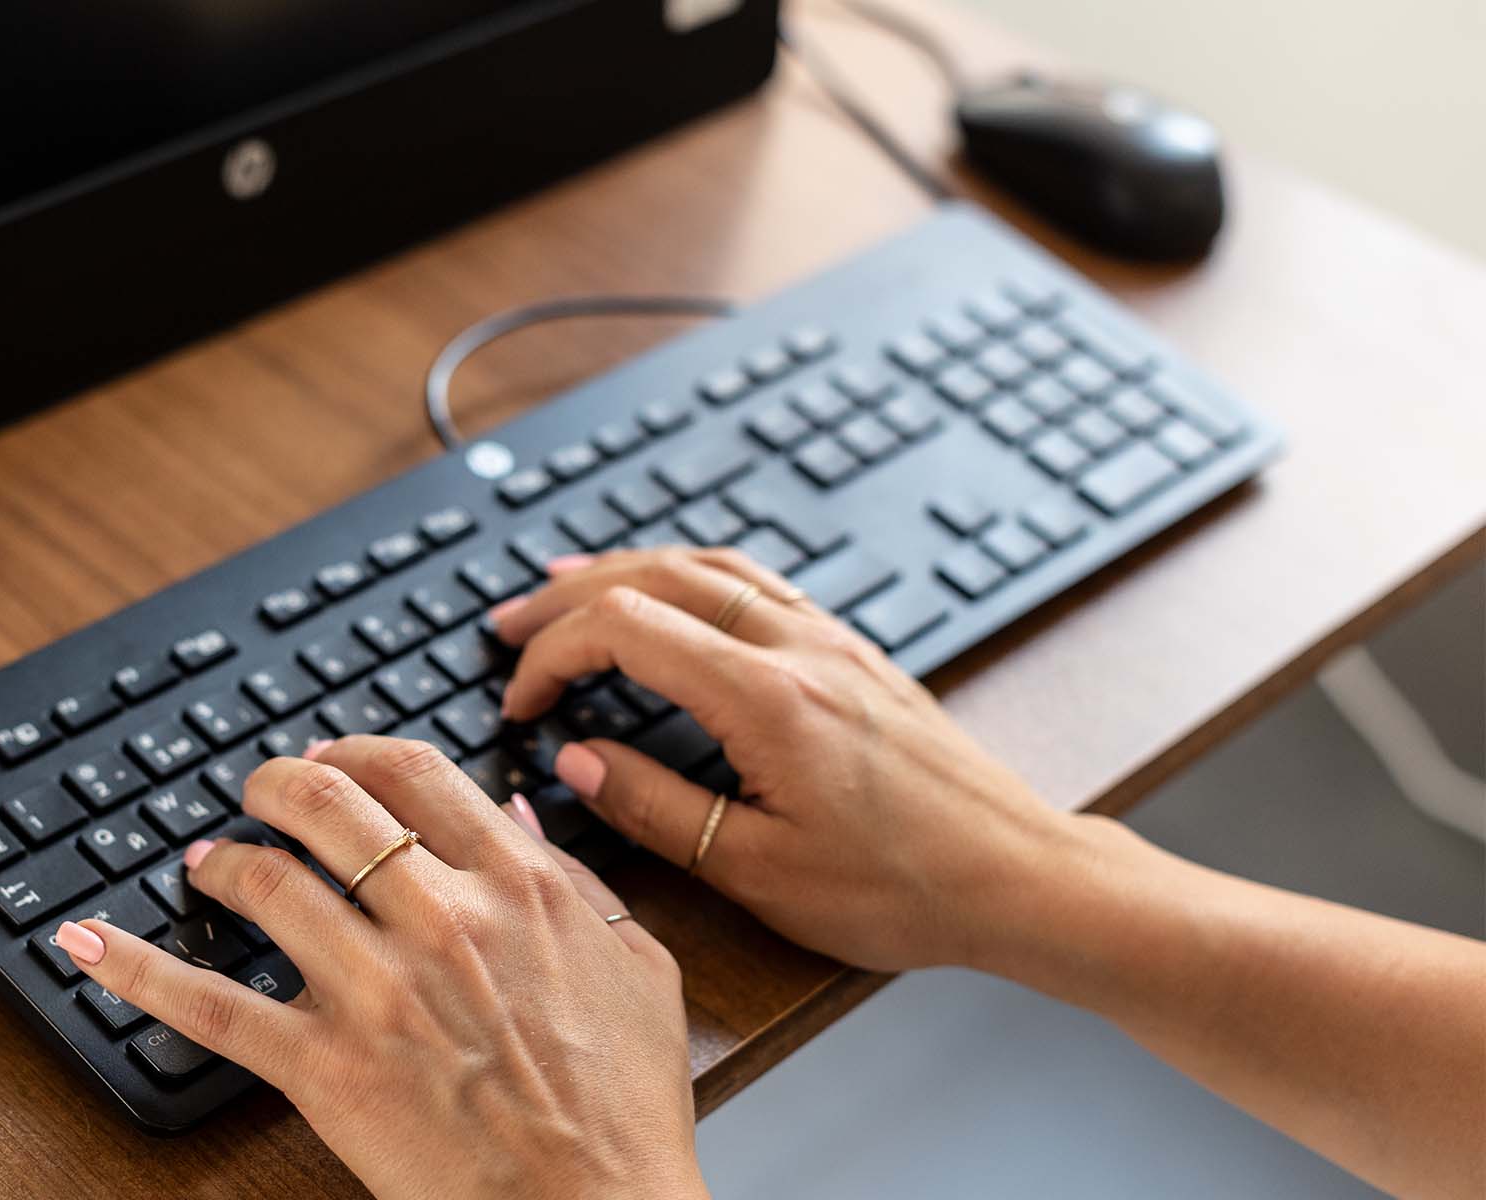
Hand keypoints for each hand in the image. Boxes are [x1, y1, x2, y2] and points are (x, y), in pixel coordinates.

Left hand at [54, 737, 705, 1199]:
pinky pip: (212, 1007)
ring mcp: (377, 990)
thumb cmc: (626, 1106)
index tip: (332, 759)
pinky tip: (87, 941)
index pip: (413, 773)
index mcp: (519, 885)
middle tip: (256, 791)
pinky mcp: (326, 1067)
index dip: (355, 752)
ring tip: (202, 863)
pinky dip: (137, 969)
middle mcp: (443, 919)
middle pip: (328, 806)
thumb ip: (578, 874)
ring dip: (219, 860)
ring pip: (266, 884)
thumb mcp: (640, 963)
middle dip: (276, 783)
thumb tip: (517, 807)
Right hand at [491, 547, 1096, 972]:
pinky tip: (668, 591)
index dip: (553, 655)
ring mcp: (830, 639)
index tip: (520, 700)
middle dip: (567, 595)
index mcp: (769, 699)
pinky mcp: (852, 650)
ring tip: (563, 584)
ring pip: (706, 564)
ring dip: (624, 568)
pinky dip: (689, 573)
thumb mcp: (759, 871)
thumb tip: (576, 761)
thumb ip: (655, 807)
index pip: (625, 630)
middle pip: (654, 578)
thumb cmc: (903, 888)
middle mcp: (798, 648)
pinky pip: (754, 579)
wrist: (1017, 874)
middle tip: (507, 623)